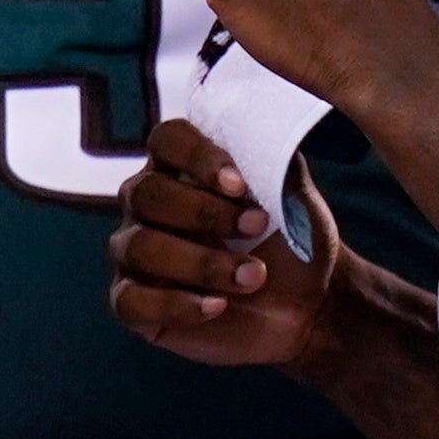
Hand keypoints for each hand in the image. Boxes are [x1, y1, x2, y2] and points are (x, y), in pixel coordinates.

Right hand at [111, 114, 332, 369]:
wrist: (308, 307)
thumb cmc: (293, 243)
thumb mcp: (293, 197)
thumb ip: (273, 160)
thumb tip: (259, 131)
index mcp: (180, 167)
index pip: (166, 140)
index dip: (197, 157)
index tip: (239, 185)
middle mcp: (147, 204)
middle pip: (145, 192)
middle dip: (202, 212)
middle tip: (256, 227)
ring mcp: (134, 253)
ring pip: (139, 247)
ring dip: (200, 262)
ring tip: (253, 277)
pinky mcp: (133, 303)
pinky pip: (131, 301)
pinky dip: (176, 304)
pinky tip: (217, 306)